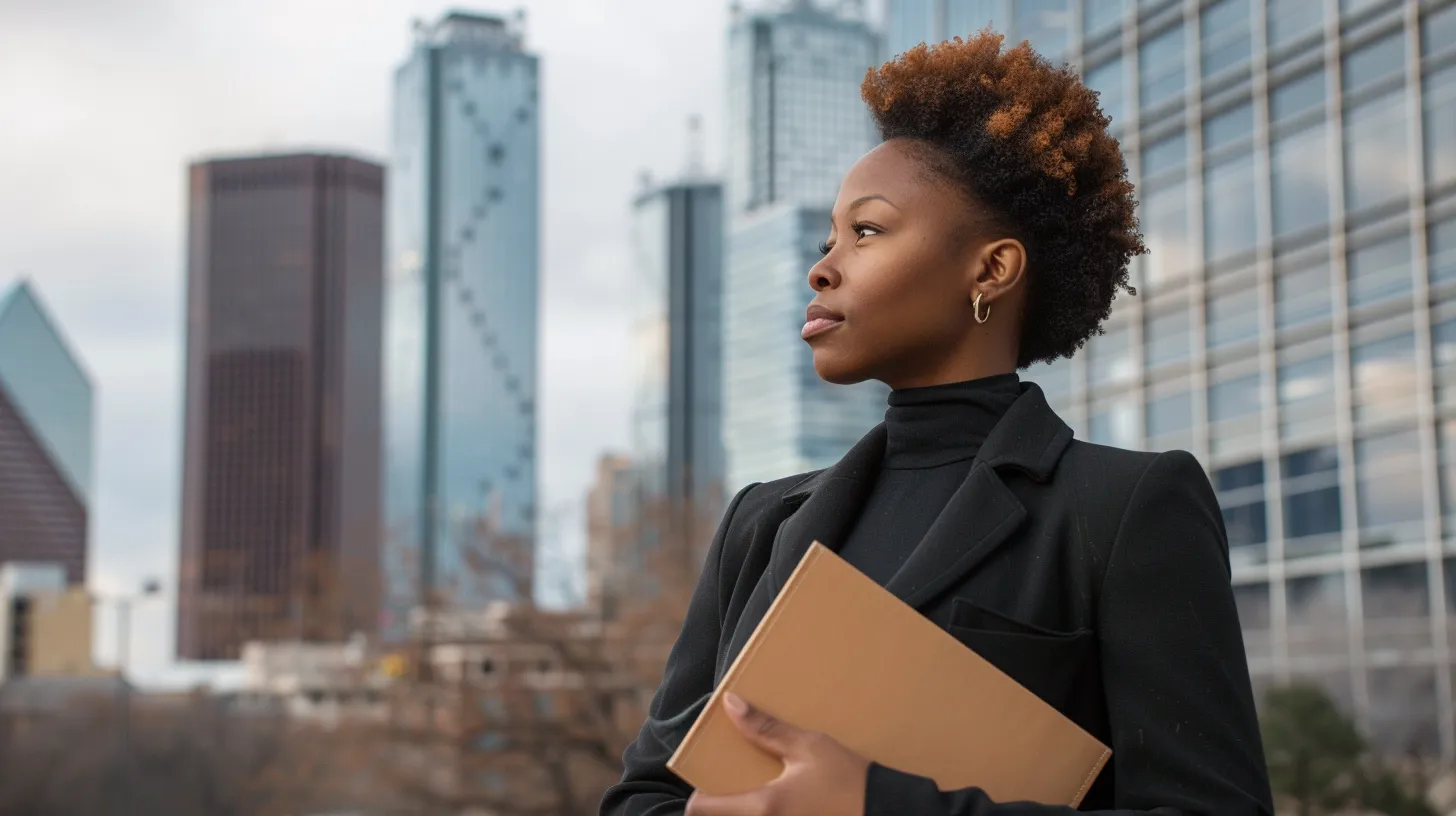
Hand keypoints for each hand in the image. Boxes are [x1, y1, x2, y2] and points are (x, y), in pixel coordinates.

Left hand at [685, 692, 868, 815]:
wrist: (886, 809)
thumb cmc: (849, 779)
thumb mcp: (808, 747)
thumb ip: (765, 728)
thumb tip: (730, 704)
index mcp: (763, 807)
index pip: (701, 810)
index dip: (696, 796)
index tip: (706, 781)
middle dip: (721, 805)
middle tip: (730, 787)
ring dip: (743, 809)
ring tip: (756, 792)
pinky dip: (765, 814)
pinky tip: (784, 803)